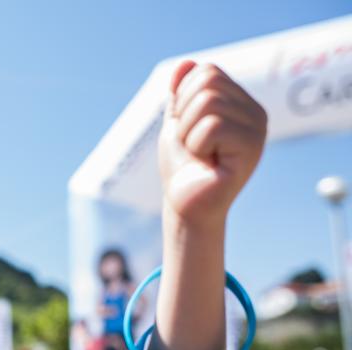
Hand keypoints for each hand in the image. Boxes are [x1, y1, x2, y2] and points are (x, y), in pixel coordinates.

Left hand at [158, 61, 266, 226]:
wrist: (185, 201)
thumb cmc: (183, 164)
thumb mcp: (176, 122)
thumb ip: (180, 93)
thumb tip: (186, 63)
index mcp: (241, 102)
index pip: (207, 72)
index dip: (183, 99)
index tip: (188, 128)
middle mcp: (256, 113)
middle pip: (208, 83)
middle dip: (185, 115)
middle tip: (193, 143)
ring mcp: (258, 130)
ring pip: (208, 103)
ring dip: (189, 132)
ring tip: (200, 153)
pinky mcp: (252, 149)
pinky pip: (212, 126)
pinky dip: (196, 145)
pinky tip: (207, 162)